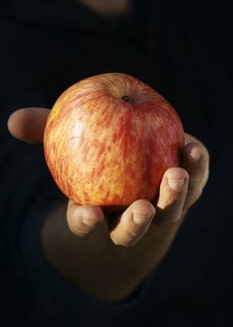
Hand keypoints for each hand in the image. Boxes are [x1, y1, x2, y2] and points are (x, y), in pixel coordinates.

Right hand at [8, 107, 208, 246]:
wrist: (133, 163)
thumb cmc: (95, 155)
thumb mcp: (69, 141)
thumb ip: (45, 131)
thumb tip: (13, 119)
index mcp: (98, 209)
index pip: (87, 223)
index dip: (84, 221)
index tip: (87, 214)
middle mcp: (130, 215)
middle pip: (132, 230)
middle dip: (136, 224)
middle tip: (141, 209)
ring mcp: (161, 206)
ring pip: (168, 212)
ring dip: (174, 197)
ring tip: (176, 174)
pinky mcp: (186, 190)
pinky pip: (195, 183)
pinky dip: (197, 168)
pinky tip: (193, 149)